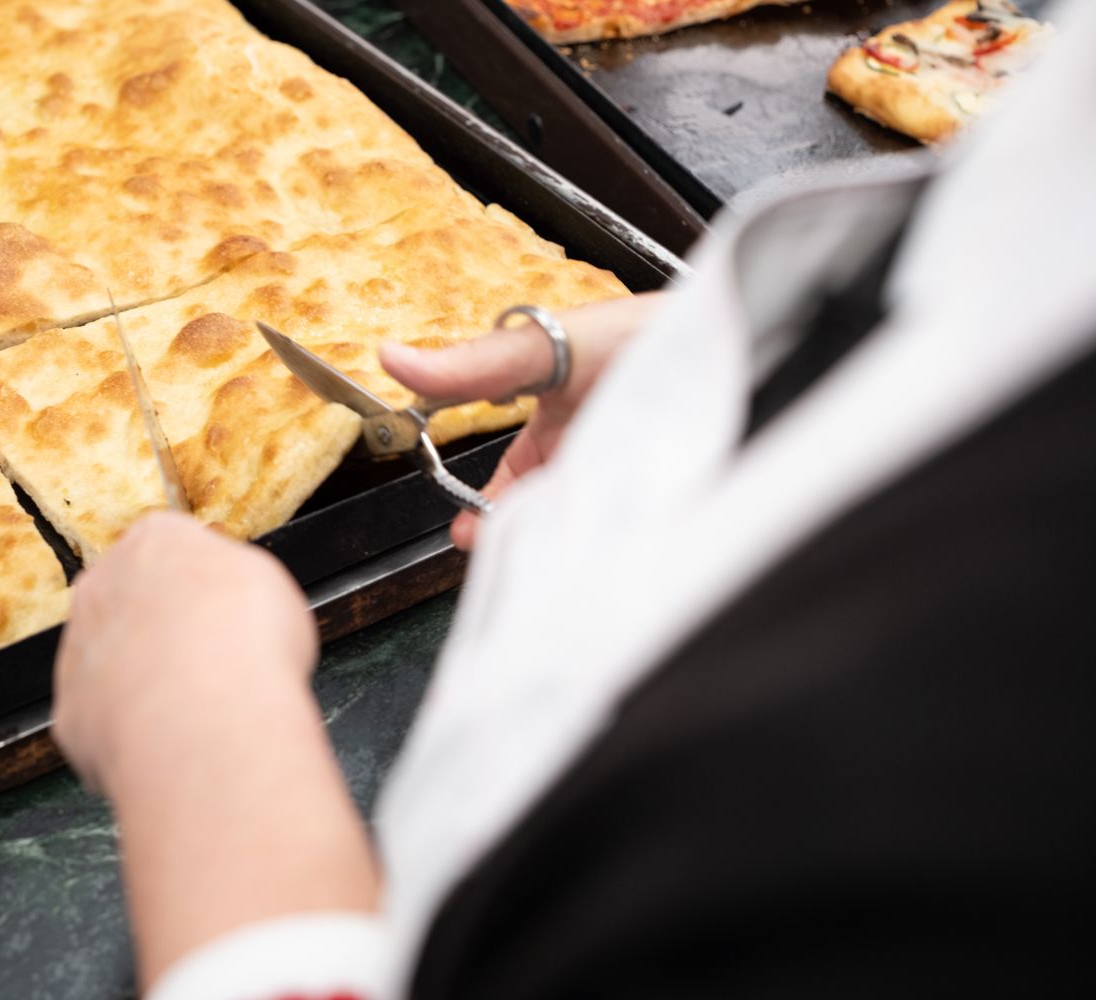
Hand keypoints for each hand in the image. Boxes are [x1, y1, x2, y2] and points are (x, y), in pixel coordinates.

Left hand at [52, 511, 316, 795]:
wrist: (209, 725)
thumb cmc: (246, 649)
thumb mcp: (269, 583)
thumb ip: (233, 576)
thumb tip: (232, 590)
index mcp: (156, 540)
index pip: (170, 543)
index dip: (201, 579)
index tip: (223, 604)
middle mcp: (103, 585)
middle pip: (129, 594)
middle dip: (162, 621)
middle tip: (208, 653)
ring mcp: (79, 646)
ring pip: (109, 653)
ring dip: (141, 672)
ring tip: (192, 701)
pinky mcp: (71, 707)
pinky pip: (99, 709)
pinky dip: (128, 720)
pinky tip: (166, 732)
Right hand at [380, 292, 665, 548]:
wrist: (738, 337)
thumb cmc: (643, 332)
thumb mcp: (544, 348)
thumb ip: (472, 366)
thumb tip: (394, 360)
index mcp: (557, 413)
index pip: (512, 474)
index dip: (487, 508)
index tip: (468, 534)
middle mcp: (592, 447)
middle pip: (545, 508)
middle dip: (520, 536)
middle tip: (503, 558)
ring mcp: (629, 472)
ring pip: (584, 525)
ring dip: (560, 543)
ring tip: (541, 560)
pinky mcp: (663, 495)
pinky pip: (629, 534)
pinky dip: (610, 548)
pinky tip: (595, 559)